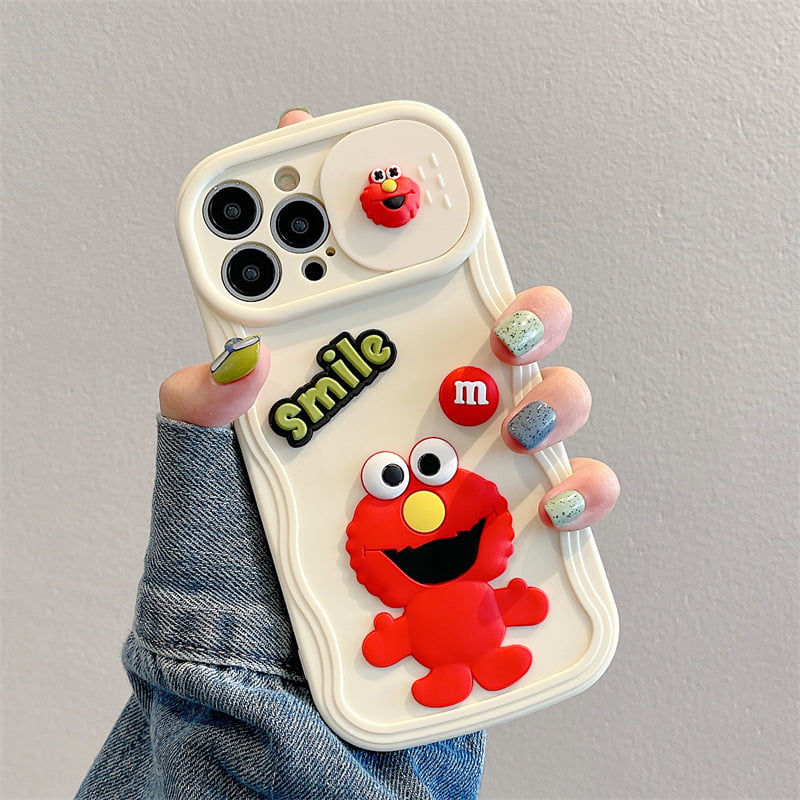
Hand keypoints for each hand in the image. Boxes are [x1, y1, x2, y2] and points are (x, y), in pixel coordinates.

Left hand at [159, 108, 618, 529]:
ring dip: (553, 390)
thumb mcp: (205, 482)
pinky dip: (585, 490)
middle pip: (494, 328)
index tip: (379, 170)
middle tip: (498, 315)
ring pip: (548, 396)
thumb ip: (200, 412)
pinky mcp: (502, 535)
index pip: (382, 291)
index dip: (379, 219)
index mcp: (352, 383)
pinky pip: (572, 496)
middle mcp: (421, 412)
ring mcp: (469, 469)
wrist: (262, 678)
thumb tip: (229, 355)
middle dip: (516, 303)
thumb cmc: (232, 575)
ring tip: (520, 415)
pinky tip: (557, 499)